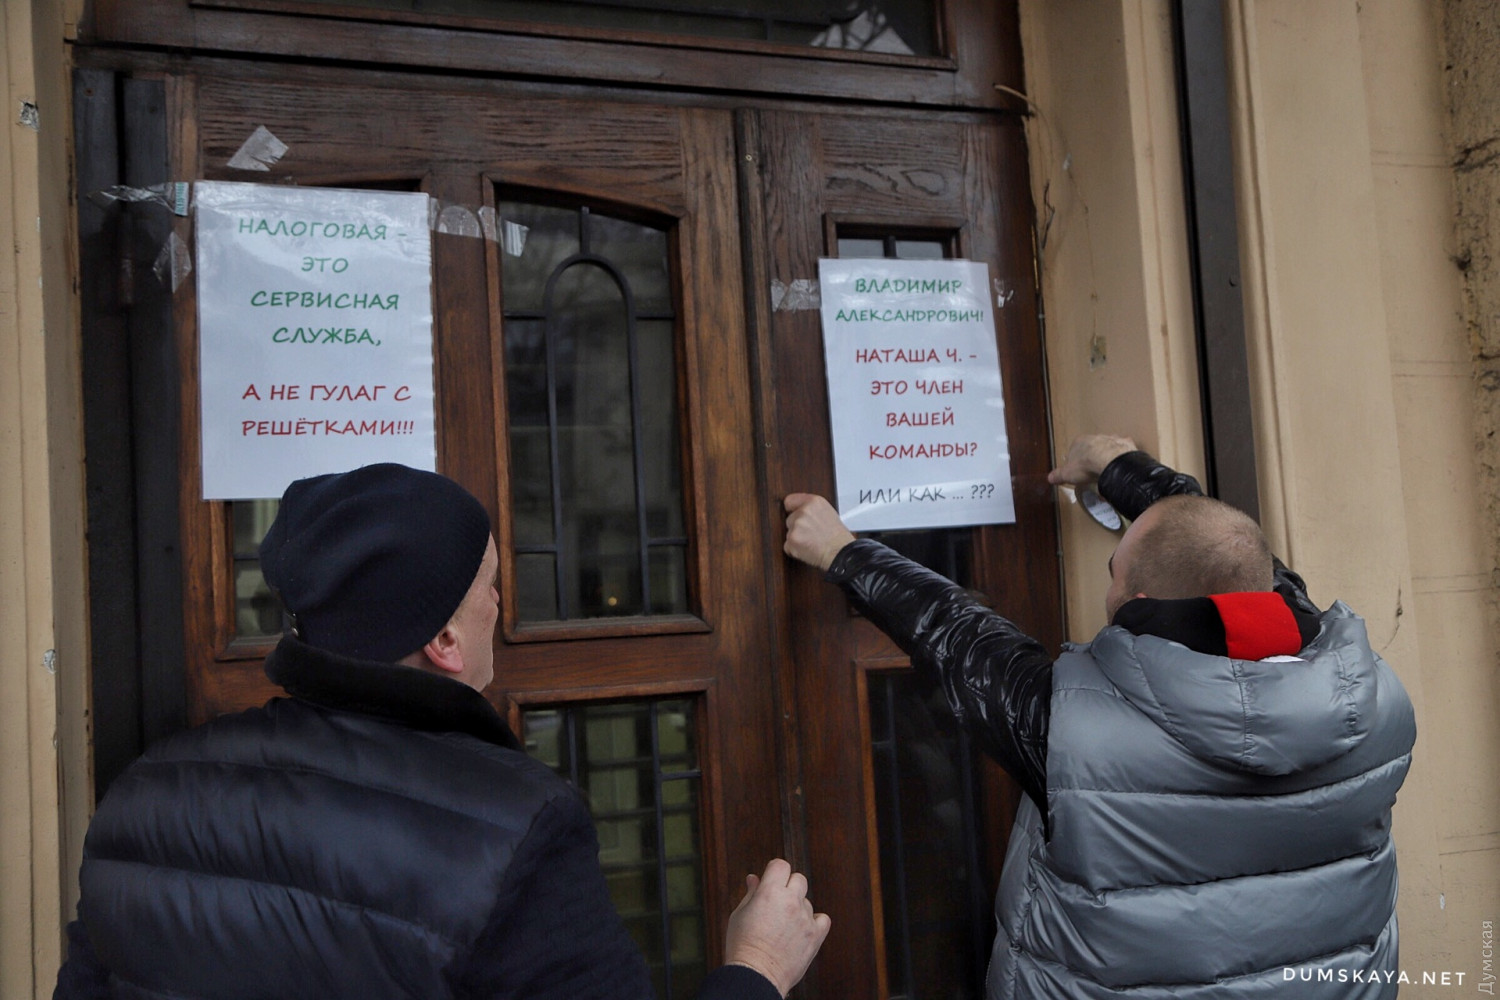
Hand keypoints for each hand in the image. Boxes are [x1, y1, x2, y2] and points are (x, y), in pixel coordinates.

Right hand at [723, 859, 831, 996]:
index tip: (771, 880)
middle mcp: (790, 901)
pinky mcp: (815, 936)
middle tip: (776, 902)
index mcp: (769, 892)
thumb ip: (751, 894)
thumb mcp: (739, 915)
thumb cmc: (742, 946)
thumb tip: (754, 878)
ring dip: (797, 907)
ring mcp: (805, 918)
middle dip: (788, 886)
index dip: (774, 871)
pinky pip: (823, 919)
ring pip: (807, 901)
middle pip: (798, 879)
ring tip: (783, 926)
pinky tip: (802, 928)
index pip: (780, 865)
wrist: (756, 976)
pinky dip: (815, 921)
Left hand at [783, 494, 855, 571]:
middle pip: (789, 519)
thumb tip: (799, 510)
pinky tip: (807, 548)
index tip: (793, 514)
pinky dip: (795, 550)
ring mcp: (796, 525)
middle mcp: (804, 511)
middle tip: (811, 533)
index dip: (792, 509)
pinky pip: (787, 546)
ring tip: (811, 541)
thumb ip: (811, 509)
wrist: (840, 553)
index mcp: (813, 502)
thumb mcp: (828, 513)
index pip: (789, 500)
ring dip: (796, 538)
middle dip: (796, 527)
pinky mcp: (792, 540)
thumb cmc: (838, 537)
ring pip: (788, 532)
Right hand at [1046, 434, 1136, 488]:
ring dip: (1107, 455)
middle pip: (1091, 447)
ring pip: (1107, 447)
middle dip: (1092, 457)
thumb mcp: (1067, 474)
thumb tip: (1049, 478)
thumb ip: (1058, 475)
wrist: (1109, 461)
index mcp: (1079, 442)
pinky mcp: (1125, 444)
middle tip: (1093, 471)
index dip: (1075, 460)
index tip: (1078, 471)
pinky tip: (1122, 466)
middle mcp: (1094, 437)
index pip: (1074, 450)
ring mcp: (1111, 439)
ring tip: (1107, 470)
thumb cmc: (1085, 466)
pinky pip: (1123, 450)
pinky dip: (1122, 456)